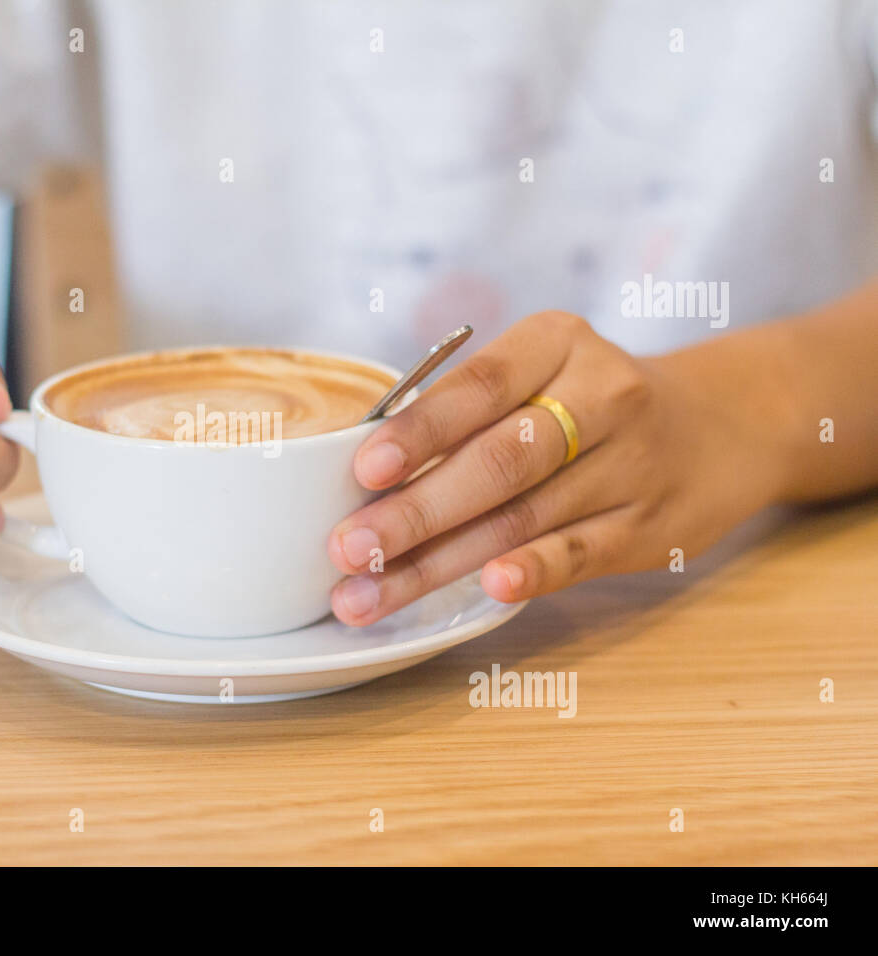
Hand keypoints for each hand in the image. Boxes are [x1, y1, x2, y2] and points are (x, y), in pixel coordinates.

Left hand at [327, 311, 785, 624]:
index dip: (419, 432)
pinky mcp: (650, 527)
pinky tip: (489, 588)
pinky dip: (533, 571)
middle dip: (413, 512)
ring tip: (370, 592)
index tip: (363, 471)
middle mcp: (602, 396)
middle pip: (496, 462)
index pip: (479, 386)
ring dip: (438, 562)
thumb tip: (364, 478)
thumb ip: (469, 411)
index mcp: (557, 343)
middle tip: (346, 549)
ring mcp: (631, 466)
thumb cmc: (590, 400)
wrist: (722, 425)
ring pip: (522, 517)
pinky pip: (580, 553)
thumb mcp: (541, 371)